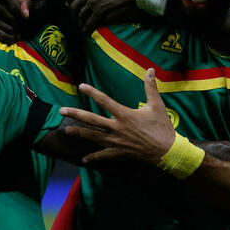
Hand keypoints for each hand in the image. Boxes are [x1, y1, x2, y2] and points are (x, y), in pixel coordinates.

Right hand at [0, 0, 29, 43]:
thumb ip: (22, 0)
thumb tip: (27, 16)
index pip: (19, 13)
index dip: (26, 17)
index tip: (27, 16)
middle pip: (15, 23)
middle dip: (22, 25)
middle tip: (24, 23)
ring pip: (8, 30)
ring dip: (16, 31)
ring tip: (20, 28)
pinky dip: (8, 37)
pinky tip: (13, 35)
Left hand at [60, 69, 179, 166]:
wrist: (167, 151)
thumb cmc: (162, 127)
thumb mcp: (157, 105)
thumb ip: (150, 87)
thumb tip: (150, 69)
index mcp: (124, 114)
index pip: (104, 101)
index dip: (92, 92)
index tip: (81, 86)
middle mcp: (117, 128)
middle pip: (92, 120)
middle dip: (76, 114)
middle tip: (62, 110)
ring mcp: (116, 141)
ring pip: (93, 137)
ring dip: (79, 133)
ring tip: (66, 130)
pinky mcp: (120, 152)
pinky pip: (104, 155)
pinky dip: (94, 158)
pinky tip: (84, 160)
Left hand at [65, 0, 144, 31]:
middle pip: (74, 4)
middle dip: (74, 10)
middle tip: (76, 14)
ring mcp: (93, 4)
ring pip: (80, 15)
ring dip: (80, 20)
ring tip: (82, 24)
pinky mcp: (100, 15)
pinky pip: (88, 24)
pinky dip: (86, 29)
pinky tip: (87, 31)